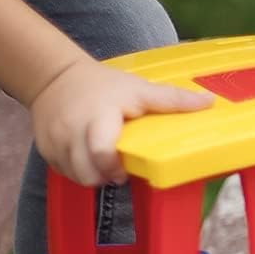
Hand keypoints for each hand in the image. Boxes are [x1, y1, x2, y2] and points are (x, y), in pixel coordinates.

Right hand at [28, 56, 212, 186]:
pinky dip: (78, 170)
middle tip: (119, 168)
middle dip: (105, 177)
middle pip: (87, 173)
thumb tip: (209, 101)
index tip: (125, 169)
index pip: (100, 152)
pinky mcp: (44, 148)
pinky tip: (89, 158)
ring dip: (93, 175)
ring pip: (75, 176)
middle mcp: (71, 130)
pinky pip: (63, 171)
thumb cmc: (104, 85)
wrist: (55, 76)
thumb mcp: (139, 89)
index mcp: (97, 116)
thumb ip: (172, 99)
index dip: (114, 168)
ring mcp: (54, 141)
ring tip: (106, 162)